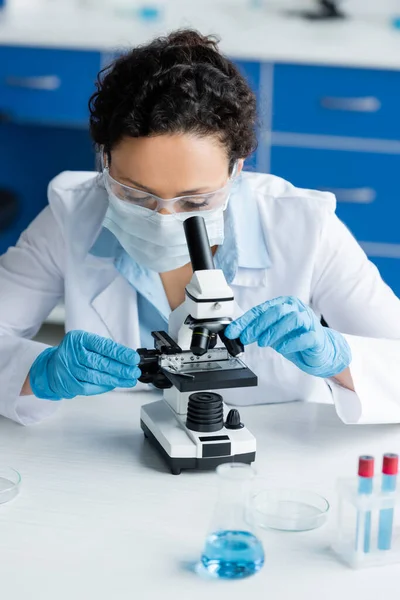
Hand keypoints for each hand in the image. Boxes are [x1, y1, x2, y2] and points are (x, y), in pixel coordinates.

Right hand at [30, 330, 140, 399]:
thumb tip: (127, 358)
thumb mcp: (86, 343)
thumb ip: (104, 349)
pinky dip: (104, 387)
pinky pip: (90, 387)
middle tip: (134, 371)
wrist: (52, 367)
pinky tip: (114, 384)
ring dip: (115, 379)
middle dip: (120, 368)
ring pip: (96, 376)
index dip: (120, 353)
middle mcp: (72, 353)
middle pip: (100, 362)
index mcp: (78, 339)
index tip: (133, 358)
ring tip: (129, 379)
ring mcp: (69, 369)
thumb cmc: (74, 354)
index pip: (102, 347)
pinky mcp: (69, 383)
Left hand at [225, 296, 350, 377]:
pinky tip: (282, 348)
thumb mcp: (272, 333)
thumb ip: (257, 331)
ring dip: (274, 331)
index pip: (261, 310)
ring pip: (292, 319)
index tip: (233, 332)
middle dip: (258, 325)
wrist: (319, 351)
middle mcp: (296, 309)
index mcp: (284, 305)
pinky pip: (305, 336)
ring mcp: (309, 321)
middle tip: (247, 337)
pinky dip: (291, 342)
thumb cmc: (295, 338)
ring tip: (263, 343)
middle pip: (276, 311)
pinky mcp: (317, 336)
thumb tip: (237, 333)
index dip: (245, 321)